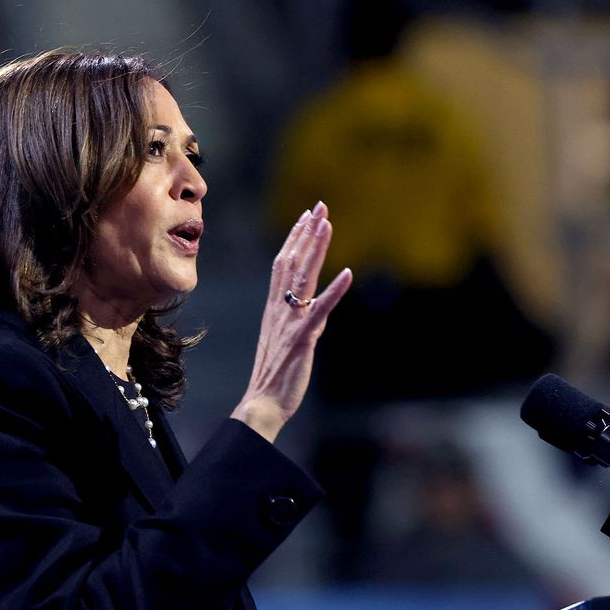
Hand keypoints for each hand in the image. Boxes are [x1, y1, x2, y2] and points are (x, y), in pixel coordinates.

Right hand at [233, 200, 352, 441]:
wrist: (262, 403)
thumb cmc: (275, 376)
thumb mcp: (287, 341)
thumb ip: (302, 322)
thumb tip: (317, 311)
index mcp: (274, 308)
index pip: (283, 264)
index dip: (296, 238)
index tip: (307, 216)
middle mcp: (279, 309)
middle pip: (292, 263)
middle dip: (307, 233)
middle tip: (320, 206)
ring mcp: (289, 322)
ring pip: (303, 278)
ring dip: (316, 249)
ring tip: (327, 224)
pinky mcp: (302, 338)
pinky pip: (319, 310)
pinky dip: (334, 291)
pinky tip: (348, 274)